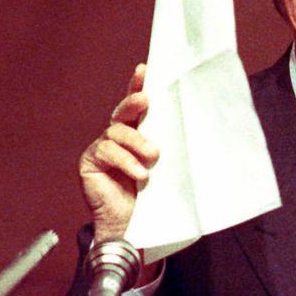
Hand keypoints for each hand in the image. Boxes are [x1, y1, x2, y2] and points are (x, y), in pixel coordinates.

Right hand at [79, 63, 158, 242]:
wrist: (135, 225)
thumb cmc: (156, 195)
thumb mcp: (171, 166)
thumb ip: (176, 147)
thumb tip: (205, 128)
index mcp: (139, 133)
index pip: (138, 107)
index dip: (139, 86)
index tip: (146, 70)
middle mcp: (118, 137)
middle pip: (123, 112)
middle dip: (133, 102)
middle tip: (145, 101)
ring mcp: (102, 148)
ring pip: (116, 132)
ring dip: (136, 142)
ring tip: (153, 157)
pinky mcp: (90, 163)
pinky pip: (106, 152)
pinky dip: (125, 160)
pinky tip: (139, 173)